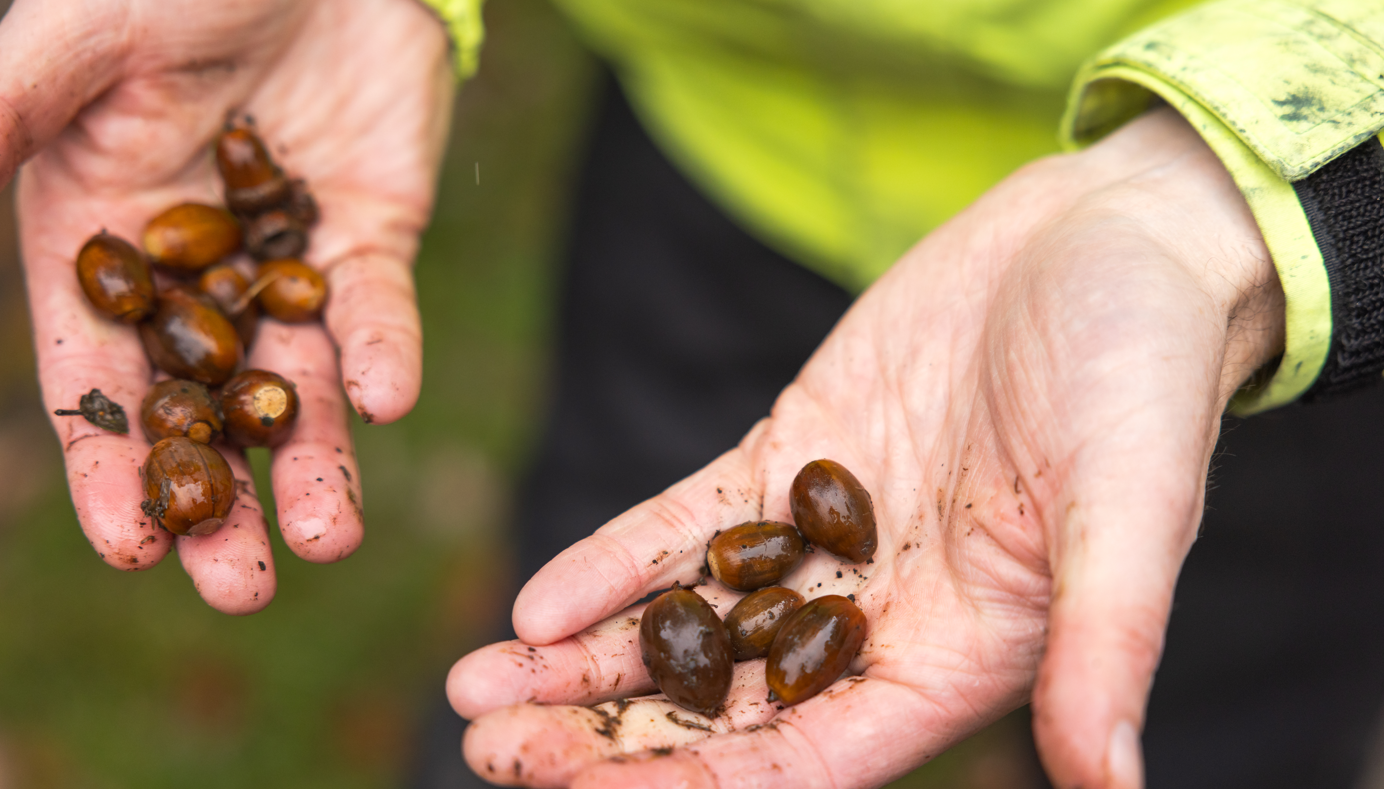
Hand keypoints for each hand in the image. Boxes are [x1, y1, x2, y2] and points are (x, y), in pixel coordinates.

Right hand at [0, 0, 452, 612]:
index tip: (134, 547)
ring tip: (328, 538)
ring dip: (314, 463)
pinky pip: (377, 310)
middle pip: (201, 409)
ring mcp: (285, 260)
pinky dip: (384, 353)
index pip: (96, 378)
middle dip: (222, 498)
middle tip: (242, 588)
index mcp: (95, 239)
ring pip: (298, 384)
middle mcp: (190, 270)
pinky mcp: (369, 237)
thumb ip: (1, 119)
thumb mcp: (71, 45)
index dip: (110, 465)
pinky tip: (385, 399)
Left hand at [445, 107, 1284, 787]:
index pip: (807, 762)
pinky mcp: (792, 456)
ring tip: (474, 686)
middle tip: (487, 746)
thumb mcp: (1134, 505)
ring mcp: (826, 539)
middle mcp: (880, 617)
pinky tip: (536, 600)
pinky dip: (614, 563)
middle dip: (606, 735)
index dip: (693, 788)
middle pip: (724, 709)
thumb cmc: (1146, 375)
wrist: (1107, 242)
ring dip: (581, 659)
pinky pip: (687, 526)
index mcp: (958, 659)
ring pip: (686, 624)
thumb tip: (1111, 781)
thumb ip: (1109, 641)